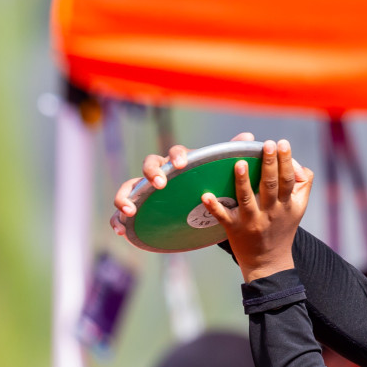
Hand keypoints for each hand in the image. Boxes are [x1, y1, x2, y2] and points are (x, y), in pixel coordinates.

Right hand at [109, 131, 256, 234]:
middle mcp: (159, 173)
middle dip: (151, 172)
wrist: (197, 208)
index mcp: (179, 163)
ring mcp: (146, 191)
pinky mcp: (139, 209)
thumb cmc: (207, 185)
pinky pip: (121, 213)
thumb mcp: (220, 174)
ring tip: (130, 211)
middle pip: (149, 164)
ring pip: (129, 187)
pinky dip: (117, 219)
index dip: (176, 156)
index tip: (183, 164)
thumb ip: (230, 155)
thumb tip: (249, 136)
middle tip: (160, 183)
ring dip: (125, 197)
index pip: (175, 152)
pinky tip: (120, 231)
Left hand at [202, 139, 313, 281]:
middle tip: (267, 144)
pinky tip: (205, 195)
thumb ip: (303, 186)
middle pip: (271, 185)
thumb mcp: (298, 209)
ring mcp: (252, 221)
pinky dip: (214, 207)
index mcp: (286, 205)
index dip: (286, 161)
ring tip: (239, 163)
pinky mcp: (235, 229)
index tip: (282, 143)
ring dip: (243, 182)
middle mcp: (271, 212)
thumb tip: (300, 164)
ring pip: (248, 199)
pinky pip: (223, 217)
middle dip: (269, 164)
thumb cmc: (282, 229)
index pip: (288, 180)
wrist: (269, 263)